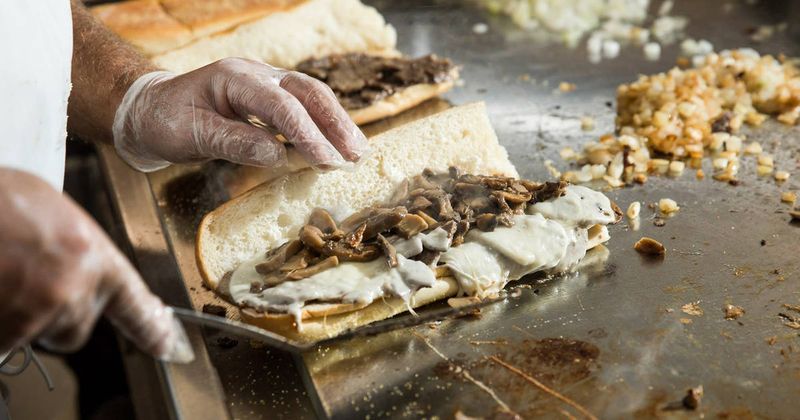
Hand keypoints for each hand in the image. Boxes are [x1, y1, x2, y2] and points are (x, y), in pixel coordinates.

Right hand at [0, 168, 192, 361]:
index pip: (136, 303)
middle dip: (55, 317)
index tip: (168, 345)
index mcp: (94, 254)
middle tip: (29, 286)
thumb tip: (74, 262)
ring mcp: (42, 311)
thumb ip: (74, 247)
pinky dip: (0, 326)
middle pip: (76, 329)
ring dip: (20, 317)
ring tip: (4, 277)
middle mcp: (75, 288)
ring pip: (36, 335)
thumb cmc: (3, 200)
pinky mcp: (10, 329)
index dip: (153, 328)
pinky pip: (6, 342)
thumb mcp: (53, 210)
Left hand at [112, 58, 368, 171]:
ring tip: (358, 152)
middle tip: (356, 154)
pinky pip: (304, 107)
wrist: (150, 109)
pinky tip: (338, 145)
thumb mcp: (190, 134)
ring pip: (312, 96)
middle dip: (336, 123)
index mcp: (234, 78)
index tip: (326, 161)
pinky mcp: (269, 98)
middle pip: (308, 92)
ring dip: (337, 123)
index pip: (281, 105)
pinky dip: (325, 125)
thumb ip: (233, 142)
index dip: (307, 134)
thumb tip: (277, 156)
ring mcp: (265, 82)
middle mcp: (256, 74)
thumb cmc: (165, 121)